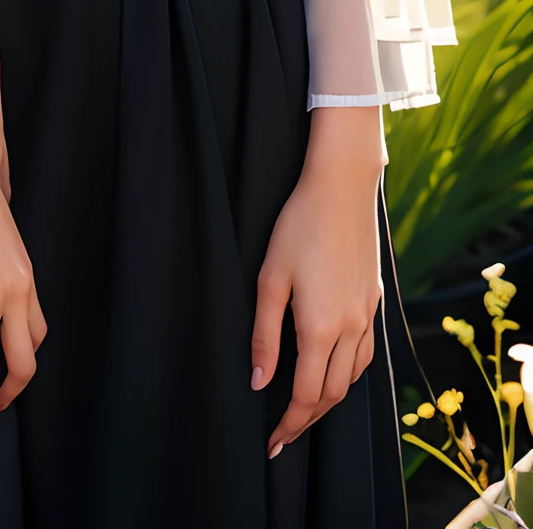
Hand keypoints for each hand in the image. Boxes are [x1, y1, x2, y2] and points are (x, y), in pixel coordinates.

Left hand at [251, 109, 383, 455]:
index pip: (306, 396)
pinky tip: (331, 370)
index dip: (289, 425)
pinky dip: (347, 374)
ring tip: (302, 408)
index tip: (271, 443)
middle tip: (282, 434)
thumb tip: (258, 383)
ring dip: (328, 399)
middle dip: (307, 420)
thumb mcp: (270, 279)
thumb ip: (264, 335)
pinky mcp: (373, 302)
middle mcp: (350, 330)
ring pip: (352, 379)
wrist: (341, 189)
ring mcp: (367, 317)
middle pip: (331, 395)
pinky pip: (364, 355)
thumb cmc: (297, 228)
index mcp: (321, 328)